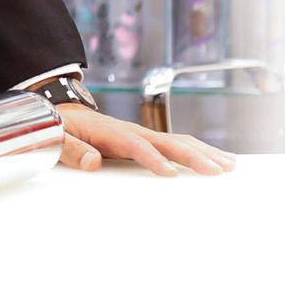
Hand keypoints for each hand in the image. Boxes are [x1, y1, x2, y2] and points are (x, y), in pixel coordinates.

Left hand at [56, 103, 236, 175]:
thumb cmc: (60, 127)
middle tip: (217, 170)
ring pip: (175, 141)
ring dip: (202, 152)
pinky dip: (197, 150)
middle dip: (191, 155)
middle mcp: (129, 130)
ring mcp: (140, 134)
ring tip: (228, 165)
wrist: (63, 112)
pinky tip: (217, 160)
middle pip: (164, 141)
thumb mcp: (56, 136)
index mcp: (107, 131)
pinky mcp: (146, 140)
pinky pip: (174, 144)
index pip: (133, 144)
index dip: (152, 157)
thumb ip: (71, 149)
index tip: (169, 172)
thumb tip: (92, 162)